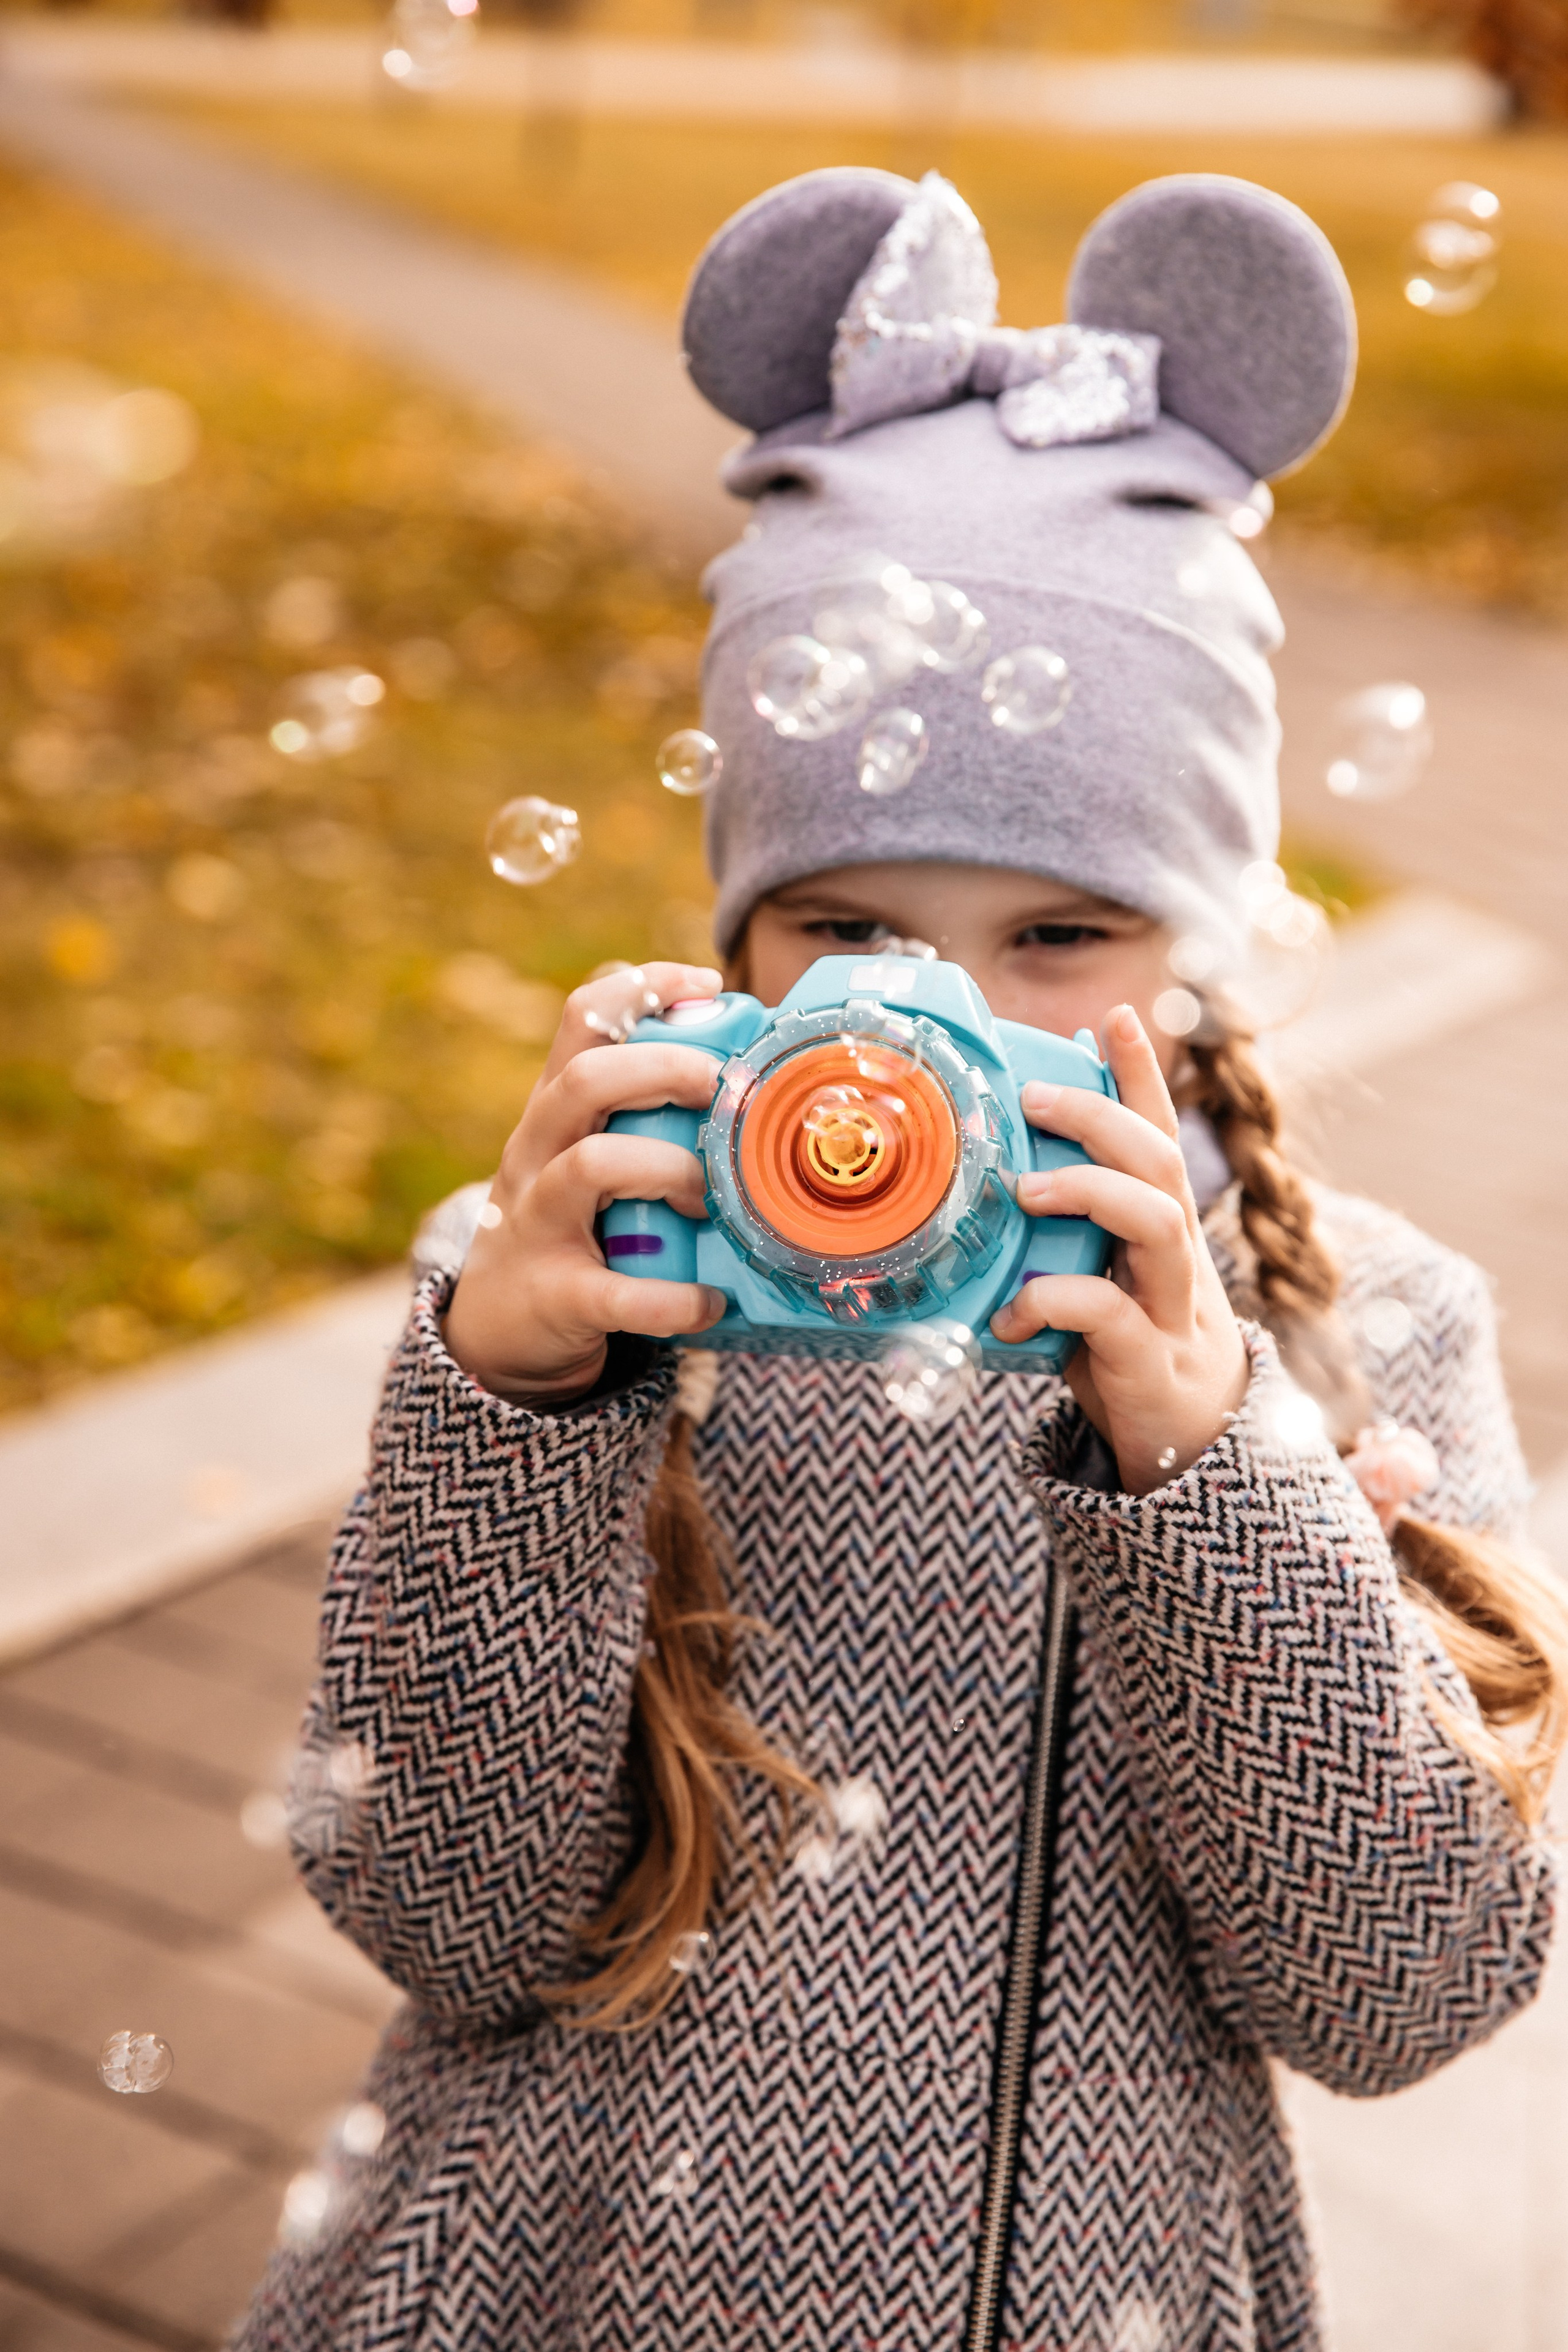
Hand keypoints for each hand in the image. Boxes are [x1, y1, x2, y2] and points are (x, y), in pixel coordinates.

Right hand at [443, 962, 729, 1405]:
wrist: (498, 1330)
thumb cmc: (572, 1226)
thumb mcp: (587, 1153)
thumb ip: (645, 1113)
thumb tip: (749, 1070)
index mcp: (554, 1110)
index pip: (582, 1018)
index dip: (643, 986)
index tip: (709, 983)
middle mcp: (536, 1152)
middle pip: (586, 1079)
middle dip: (667, 1070)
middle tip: (723, 1092)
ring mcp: (537, 1220)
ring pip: (591, 1166)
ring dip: (668, 1171)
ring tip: (710, 1201)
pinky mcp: (553, 1293)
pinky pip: (615, 1292)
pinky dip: (671, 1299)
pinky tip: (708, 1302)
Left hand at [988, 1003, 1247, 1493]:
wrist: (1191, 1449)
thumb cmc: (1130, 1347)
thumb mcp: (1103, 1275)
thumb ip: (1070, 1232)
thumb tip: (1005, 1178)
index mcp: (1161, 1226)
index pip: (1157, 1132)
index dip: (1140, 1073)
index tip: (1114, 1016)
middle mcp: (1176, 1255)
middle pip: (1159, 1159)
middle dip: (1100, 1115)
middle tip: (1034, 1097)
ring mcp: (1171, 1307)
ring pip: (1156, 1222)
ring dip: (1090, 1191)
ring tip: (1026, 1193)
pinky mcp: (1150, 1363)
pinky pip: (1107, 1314)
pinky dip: (1052, 1303)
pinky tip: (1011, 1314)